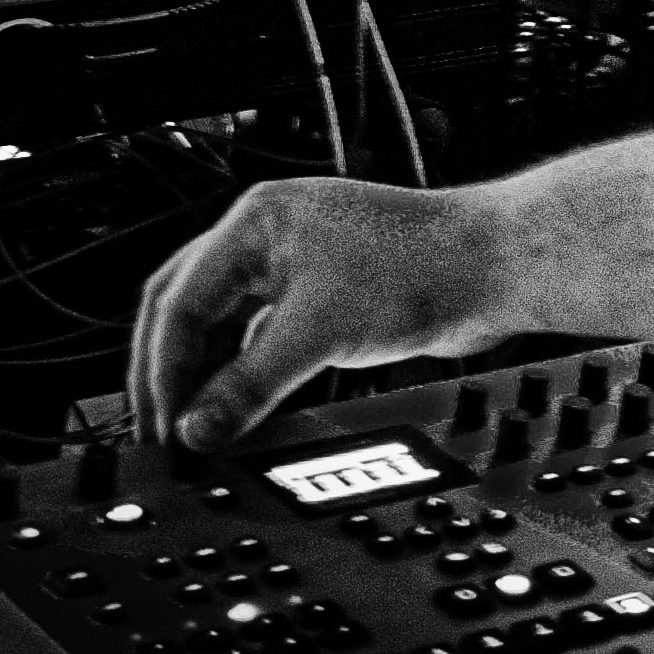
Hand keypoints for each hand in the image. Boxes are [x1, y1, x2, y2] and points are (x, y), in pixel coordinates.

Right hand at [132, 177, 523, 454]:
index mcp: (255, 222)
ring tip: (198, 430)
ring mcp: (297, 263)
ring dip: (209, 376)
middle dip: (170, 371)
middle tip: (159, 429)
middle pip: (189, 308)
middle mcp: (269, 236)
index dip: (164, 370)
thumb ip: (248, 387)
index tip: (163, 425)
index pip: (179, 301)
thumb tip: (198, 431)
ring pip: (226, 325)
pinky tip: (240, 410)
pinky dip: (246, 374)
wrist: (495, 267)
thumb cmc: (421, 269)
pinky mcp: (325, 295)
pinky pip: (263, 337)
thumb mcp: (317, 334)